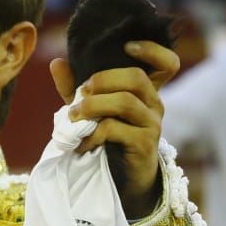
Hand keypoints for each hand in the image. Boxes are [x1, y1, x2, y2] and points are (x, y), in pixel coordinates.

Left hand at [49, 40, 181, 214]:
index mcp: (147, 90)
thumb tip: (57, 62)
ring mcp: (152, 125)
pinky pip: (116, 130)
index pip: (168, 63)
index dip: (152, 50)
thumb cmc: (110, 138)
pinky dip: (93, 133)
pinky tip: (81, 142)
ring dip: (93, 106)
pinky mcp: (143, 145)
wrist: (123, 179)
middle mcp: (155, 104)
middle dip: (103, 79)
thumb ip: (75, 87)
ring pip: (126, 102)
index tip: (127, 46)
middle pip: (136, 77)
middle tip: (81, 93)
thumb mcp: (92, 109)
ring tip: (74, 116)